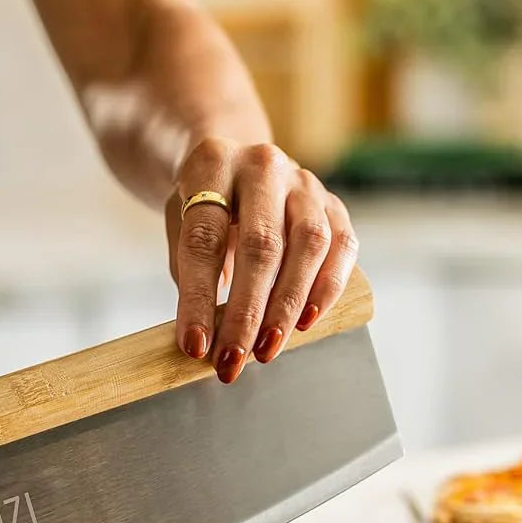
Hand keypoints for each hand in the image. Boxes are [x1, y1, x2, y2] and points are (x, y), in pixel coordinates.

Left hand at [165, 138, 358, 382]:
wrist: (234, 162)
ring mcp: (304, 182)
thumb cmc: (203, 206)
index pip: (204, 238)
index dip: (198, 297)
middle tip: (232, 360)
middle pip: (260, 245)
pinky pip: (342, 246)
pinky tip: (306, 323)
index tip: (194, 345)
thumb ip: (191, 274)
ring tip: (267, 350)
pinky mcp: (333, 202)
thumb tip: (204, 341)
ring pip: (308, 245)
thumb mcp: (179, 226)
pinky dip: (327, 289)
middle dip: (246, 312)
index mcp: (211, 165)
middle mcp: (262, 166)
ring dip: (287, 306)